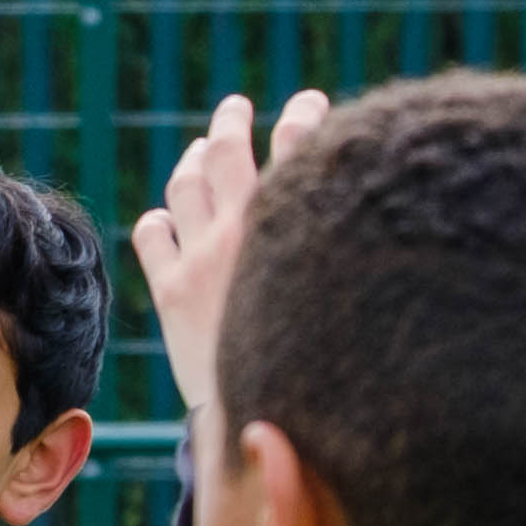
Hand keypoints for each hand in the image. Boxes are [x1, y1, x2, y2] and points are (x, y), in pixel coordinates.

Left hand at [132, 92, 325, 423]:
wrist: (269, 421)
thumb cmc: (331, 367)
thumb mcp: (354, 298)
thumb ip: (348, 252)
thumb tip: (373, 218)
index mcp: (292, 226)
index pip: (300, 147)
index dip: (306, 118)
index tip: (309, 104)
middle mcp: (240, 232)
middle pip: (227, 151)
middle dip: (232, 121)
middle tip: (237, 107)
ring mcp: (198, 259)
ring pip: (184, 184)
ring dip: (192, 159)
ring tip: (201, 149)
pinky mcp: (170, 292)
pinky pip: (152, 234)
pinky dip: (159, 219)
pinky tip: (165, 218)